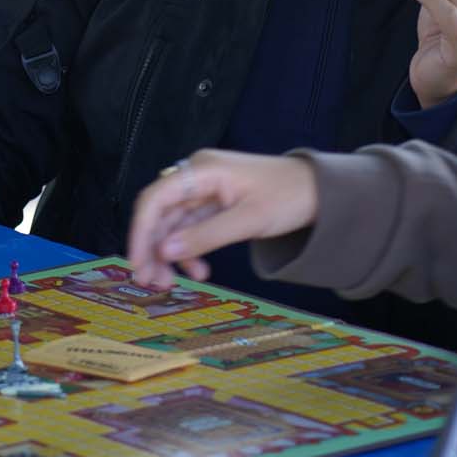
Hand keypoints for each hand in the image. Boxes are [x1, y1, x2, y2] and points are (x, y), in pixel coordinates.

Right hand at [127, 149, 318, 287]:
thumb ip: (206, 236)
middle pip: (160, 212)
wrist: (319, 190)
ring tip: (169, 285)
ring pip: (173, 224)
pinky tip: (198, 271)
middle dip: (152, 248)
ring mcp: (204, 190)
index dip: (141, 231)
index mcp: (201, 170)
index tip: (137, 264)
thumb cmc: (287, 196)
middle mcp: (196, 177)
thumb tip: (164, 252)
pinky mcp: (214, 204)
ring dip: (168, 254)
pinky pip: (191, 228)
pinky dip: (189, 251)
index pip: (156, 198)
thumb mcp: (248, 220)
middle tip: (151, 283)